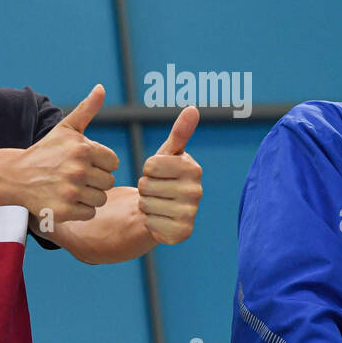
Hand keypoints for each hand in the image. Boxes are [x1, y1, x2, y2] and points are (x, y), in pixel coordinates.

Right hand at [15, 84, 119, 223]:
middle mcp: (78, 170)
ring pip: (101, 199)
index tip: (84, 163)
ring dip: (89, 196)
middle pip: (108, 182)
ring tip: (71, 188)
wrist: (17, 176)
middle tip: (75, 176)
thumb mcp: (66, 128)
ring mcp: (71, 192)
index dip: (101, 164)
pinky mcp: (64, 211)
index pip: (113, 163)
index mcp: (83, 149)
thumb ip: (87, 109)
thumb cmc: (46, 151)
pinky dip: (80, 210)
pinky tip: (66, 200)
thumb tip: (101, 88)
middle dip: (95, 181)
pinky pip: (89, 213)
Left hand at [137, 106, 201, 245]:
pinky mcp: (182, 233)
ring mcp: (191, 213)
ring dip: (145, 204)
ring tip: (157, 204)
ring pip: (146, 204)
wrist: (165, 212)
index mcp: (193, 169)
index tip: (157, 174)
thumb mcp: (169, 154)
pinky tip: (159, 220)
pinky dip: (149, 222)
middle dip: (145, 188)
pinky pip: (150, 223)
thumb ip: (180, 132)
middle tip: (156, 192)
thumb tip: (193, 109)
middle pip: (146, 185)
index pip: (150, 165)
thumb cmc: (165, 178)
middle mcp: (196, 191)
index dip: (147, 170)